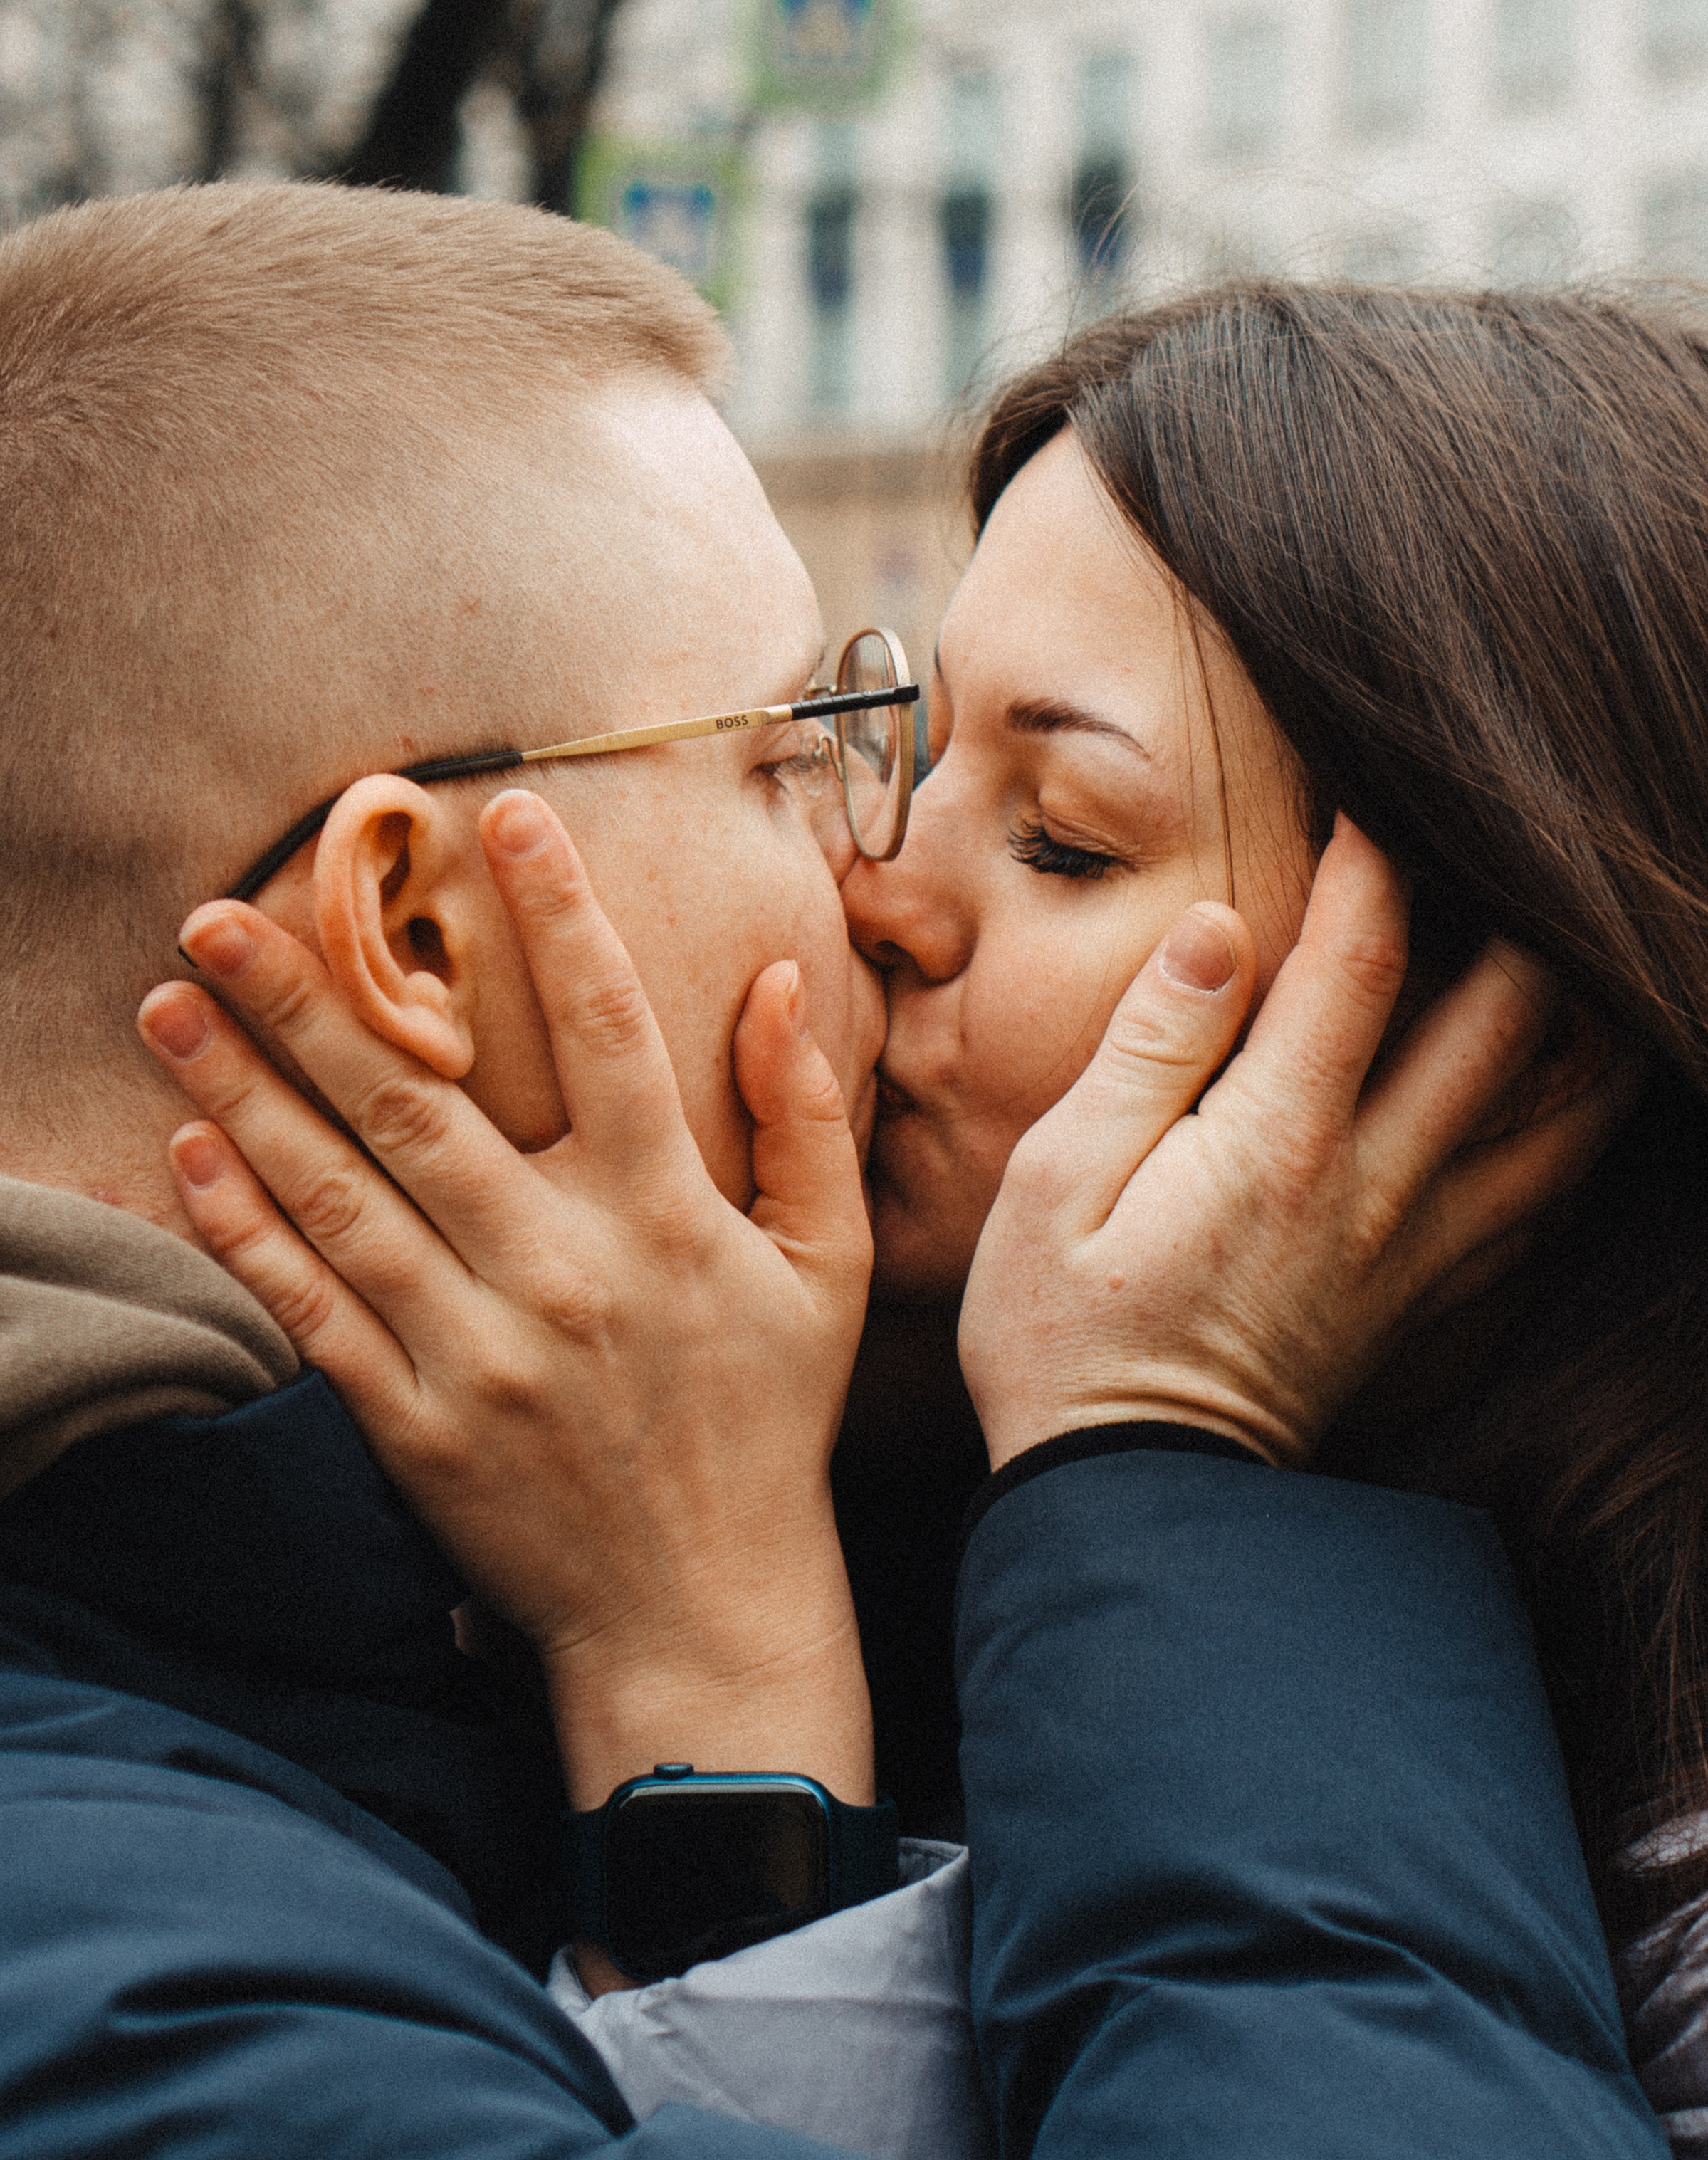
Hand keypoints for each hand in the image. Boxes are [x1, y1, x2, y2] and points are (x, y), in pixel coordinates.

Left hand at [138, 789, 875, 1828]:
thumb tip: (779, 983)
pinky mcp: (413, 1423)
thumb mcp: (824, 1266)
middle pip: (419, 1102)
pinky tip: (191, 1153)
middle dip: (310, 997)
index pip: (609, 1029)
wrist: (700, 1611)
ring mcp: (477, 1350)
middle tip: (219, 909)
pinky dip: (247, 1231)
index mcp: (666, 1216)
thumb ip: (803, 1118)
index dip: (558, 913)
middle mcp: (563, 1269)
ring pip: (339, 1194)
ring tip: (167, 1006)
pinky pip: (313, 1311)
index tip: (502, 811)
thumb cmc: (765, 1422)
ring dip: (241, 1093)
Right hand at [959, 816, 1631, 1470]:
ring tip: (1593, 953)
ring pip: (1561, 1119)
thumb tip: (1225, 931)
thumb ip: (1149, 1048)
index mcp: (1277, 1142)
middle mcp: (1375, 1188)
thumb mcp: (1056, 1180)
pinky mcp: (1427, 1304)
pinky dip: (1577, 1138)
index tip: (1371, 793)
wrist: (1129, 1507)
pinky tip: (1573, 1099)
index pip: (1363, 961)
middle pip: (1507, 1024)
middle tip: (1515, 849)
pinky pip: (1543, 1209)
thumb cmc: (1063, 1332)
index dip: (1379, 859)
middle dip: (1522, 918)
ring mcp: (1418, 1253)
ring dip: (1589, 1026)